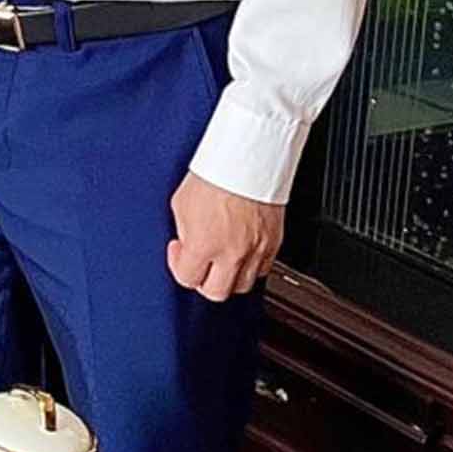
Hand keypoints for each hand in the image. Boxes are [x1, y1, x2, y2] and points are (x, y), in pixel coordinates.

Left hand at [168, 172, 283, 299]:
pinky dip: (251, 266)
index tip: (179, 250)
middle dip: (204, 280)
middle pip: (217, 293)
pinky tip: (241, 250)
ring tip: (220, 258)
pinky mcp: (274, 243)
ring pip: (243, 285)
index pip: (187, 279)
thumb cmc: (214, 173)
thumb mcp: (181, 203)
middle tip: (199, 263)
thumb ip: (184, 231)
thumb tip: (185, 244)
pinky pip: (263, 269)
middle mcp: (232, 253)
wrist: (247, 159)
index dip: (178, 266)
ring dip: (229, 277)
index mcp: (204, 245)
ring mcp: (256, 250)